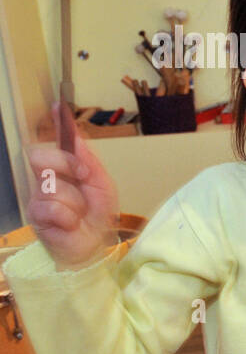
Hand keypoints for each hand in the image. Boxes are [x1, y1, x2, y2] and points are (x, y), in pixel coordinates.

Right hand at [23, 102, 119, 271]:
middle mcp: (47, 178)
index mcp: (66, 169)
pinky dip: (68, 217)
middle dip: (66, 165)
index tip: (59, 107)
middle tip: (82, 179)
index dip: (58, 124)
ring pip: (51, 186)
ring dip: (74, 201)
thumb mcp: (102, 186)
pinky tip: (71, 224)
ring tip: (80, 214)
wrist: (92, 247)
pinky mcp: (36, 216)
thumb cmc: (97, 216)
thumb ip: (89, 162)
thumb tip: (76, 137)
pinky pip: (51, 207)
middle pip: (41, 156)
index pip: (58, 142)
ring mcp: (39, 196)